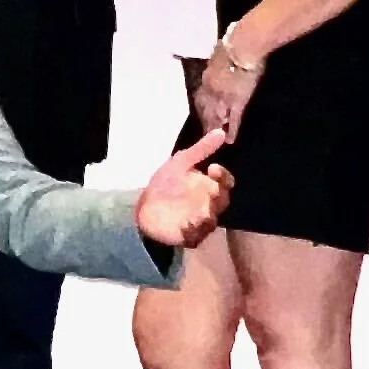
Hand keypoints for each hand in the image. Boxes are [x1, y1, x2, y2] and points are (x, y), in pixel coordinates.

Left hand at [134, 126, 233, 249]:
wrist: (142, 205)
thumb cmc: (164, 182)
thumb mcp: (181, 162)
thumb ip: (201, 149)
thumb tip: (221, 132)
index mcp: (208, 186)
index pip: (226, 182)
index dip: (224, 176)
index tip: (212, 167)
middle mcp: (208, 204)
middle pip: (222, 202)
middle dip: (219, 197)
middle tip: (210, 191)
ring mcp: (199, 221)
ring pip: (212, 222)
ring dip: (208, 217)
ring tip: (201, 213)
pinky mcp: (188, 236)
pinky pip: (195, 237)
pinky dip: (192, 232)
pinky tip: (184, 225)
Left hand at [195, 40, 262, 139]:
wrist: (244, 44)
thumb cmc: (234, 41)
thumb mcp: (220, 50)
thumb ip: (218, 57)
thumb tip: (220, 55)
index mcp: (208, 76)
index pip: (202, 96)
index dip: (202, 107)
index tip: (203, 114)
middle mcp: (212, 90)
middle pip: (206, 110)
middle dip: (206, 122)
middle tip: (205, 134)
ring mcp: (224, 97)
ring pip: (217, 117)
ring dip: (216, 129)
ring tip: (216, 140)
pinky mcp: (238, 101)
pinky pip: (233, 120)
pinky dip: (232, 130)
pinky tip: (230, 140)